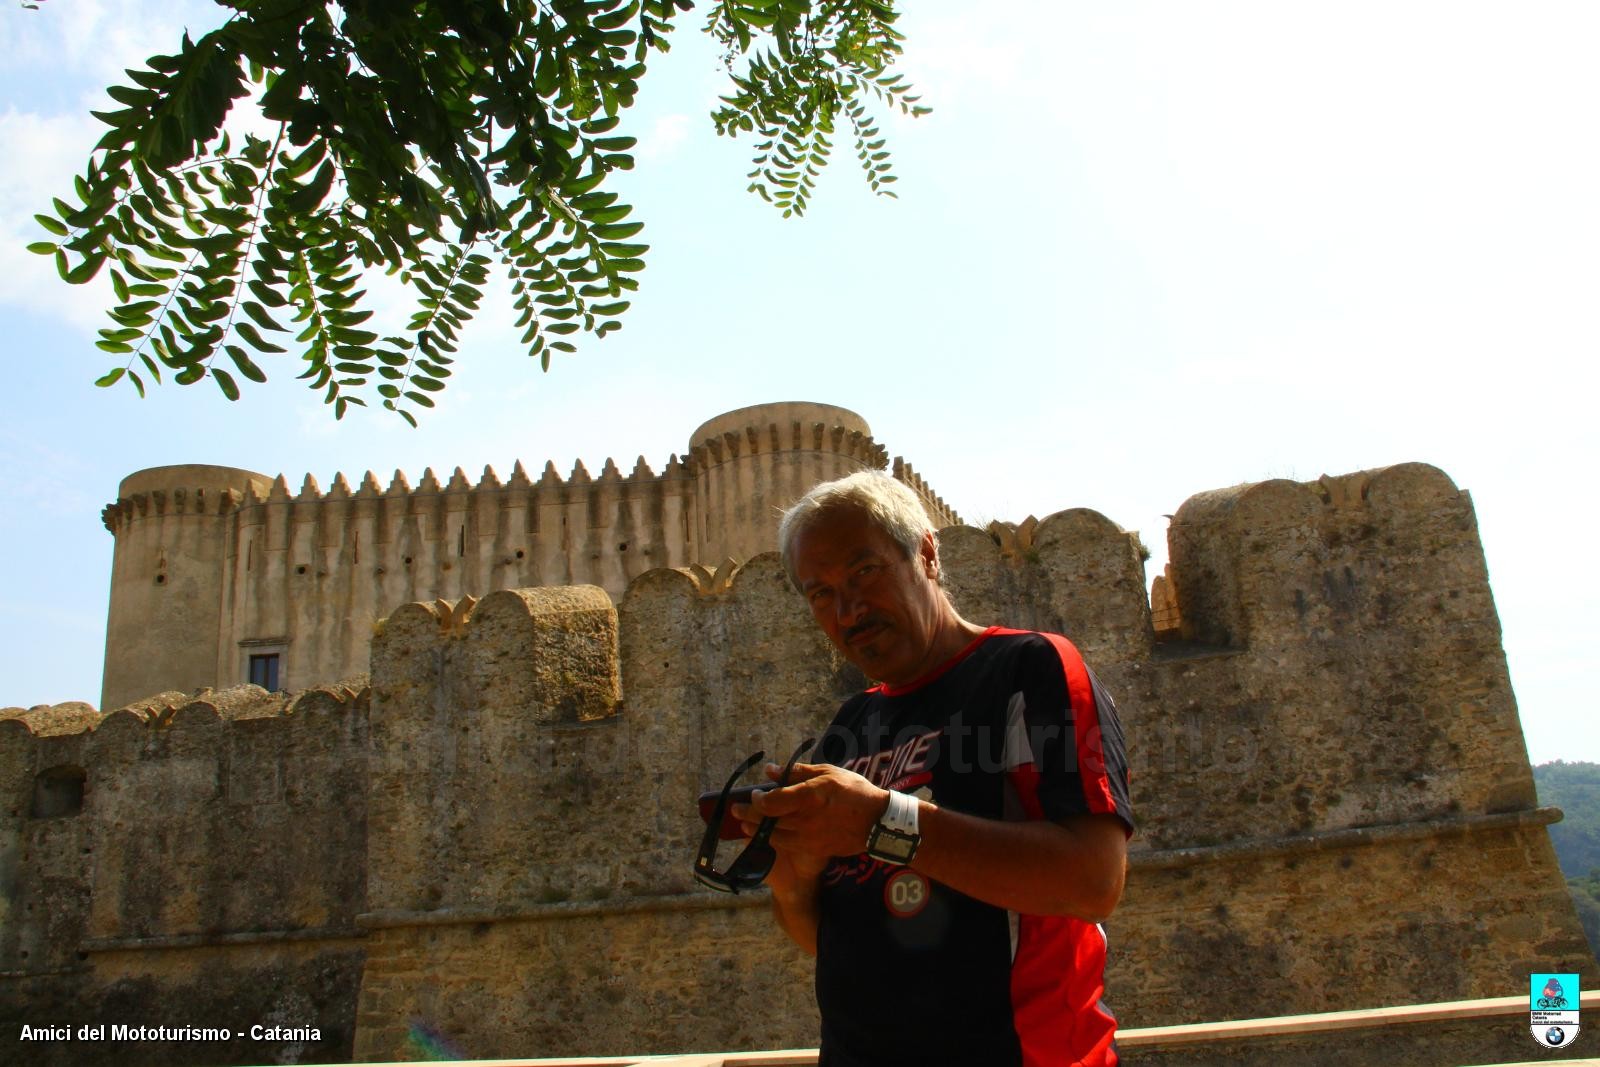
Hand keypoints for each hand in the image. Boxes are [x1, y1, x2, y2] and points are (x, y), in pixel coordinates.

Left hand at [732, 762, 890, 891]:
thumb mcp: (828, 773)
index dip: (756, 799)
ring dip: (756, 830)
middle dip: (747, 815)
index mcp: (809, 796)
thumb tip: (771, 770)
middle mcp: (805, 818)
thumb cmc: (854, 791)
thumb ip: (797, 772)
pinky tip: (769, 834)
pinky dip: (773, 840)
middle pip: (767, 820)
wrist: (878, 821)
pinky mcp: (815, 849)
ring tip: (747, 824)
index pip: (771, 802)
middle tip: (737, 811)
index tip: (755, 794)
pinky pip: (787, 846)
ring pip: (773, 836)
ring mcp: (809, 837)